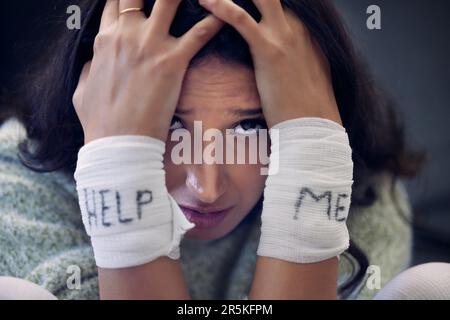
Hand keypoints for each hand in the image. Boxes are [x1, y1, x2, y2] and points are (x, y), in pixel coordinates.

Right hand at [73, 0, 223, 143]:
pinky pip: (200, 32)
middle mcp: (126, 34)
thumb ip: (89, 69)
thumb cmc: (100, 122)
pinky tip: (226, 13)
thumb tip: (93, 62)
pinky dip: (216, 20)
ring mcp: (150, 45)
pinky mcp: (173, 61)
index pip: (115, 2)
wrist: (119, 144)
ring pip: (169, 0)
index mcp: (105, 40)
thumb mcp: (82, 91)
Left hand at [198, 0, 341, 127]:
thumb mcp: (309, 70)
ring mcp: (284, 35)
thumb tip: (287, 54)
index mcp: (307, 30)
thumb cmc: (307, 103)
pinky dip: (222, 7)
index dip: (265, 0)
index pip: (283, 2)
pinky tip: (207, 1)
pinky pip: (241, 19)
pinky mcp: (268, 49)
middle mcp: (298, 25)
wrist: (313, 123)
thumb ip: (298, 53)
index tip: (251, 1)